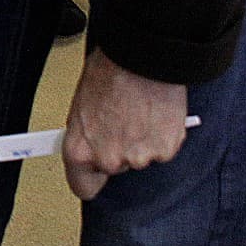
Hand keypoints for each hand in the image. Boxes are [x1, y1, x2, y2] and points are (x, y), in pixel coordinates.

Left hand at [61, 48, 189, 199]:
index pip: (83, 187)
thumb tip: (90, 142)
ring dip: (142, 141)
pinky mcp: (166, 150)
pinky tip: (155, 113)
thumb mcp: (81, 105)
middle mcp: (108, 160)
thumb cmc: (108, 73)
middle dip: (119, 150)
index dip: (90, 178)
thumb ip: (86, 133)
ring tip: (139, 111)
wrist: (140, 58)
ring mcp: (139, 158)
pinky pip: (162, 149)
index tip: (95, 174)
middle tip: (121, 122)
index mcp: (79, 150)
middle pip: (115, 168)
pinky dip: (162, 135)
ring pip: (141, 157)